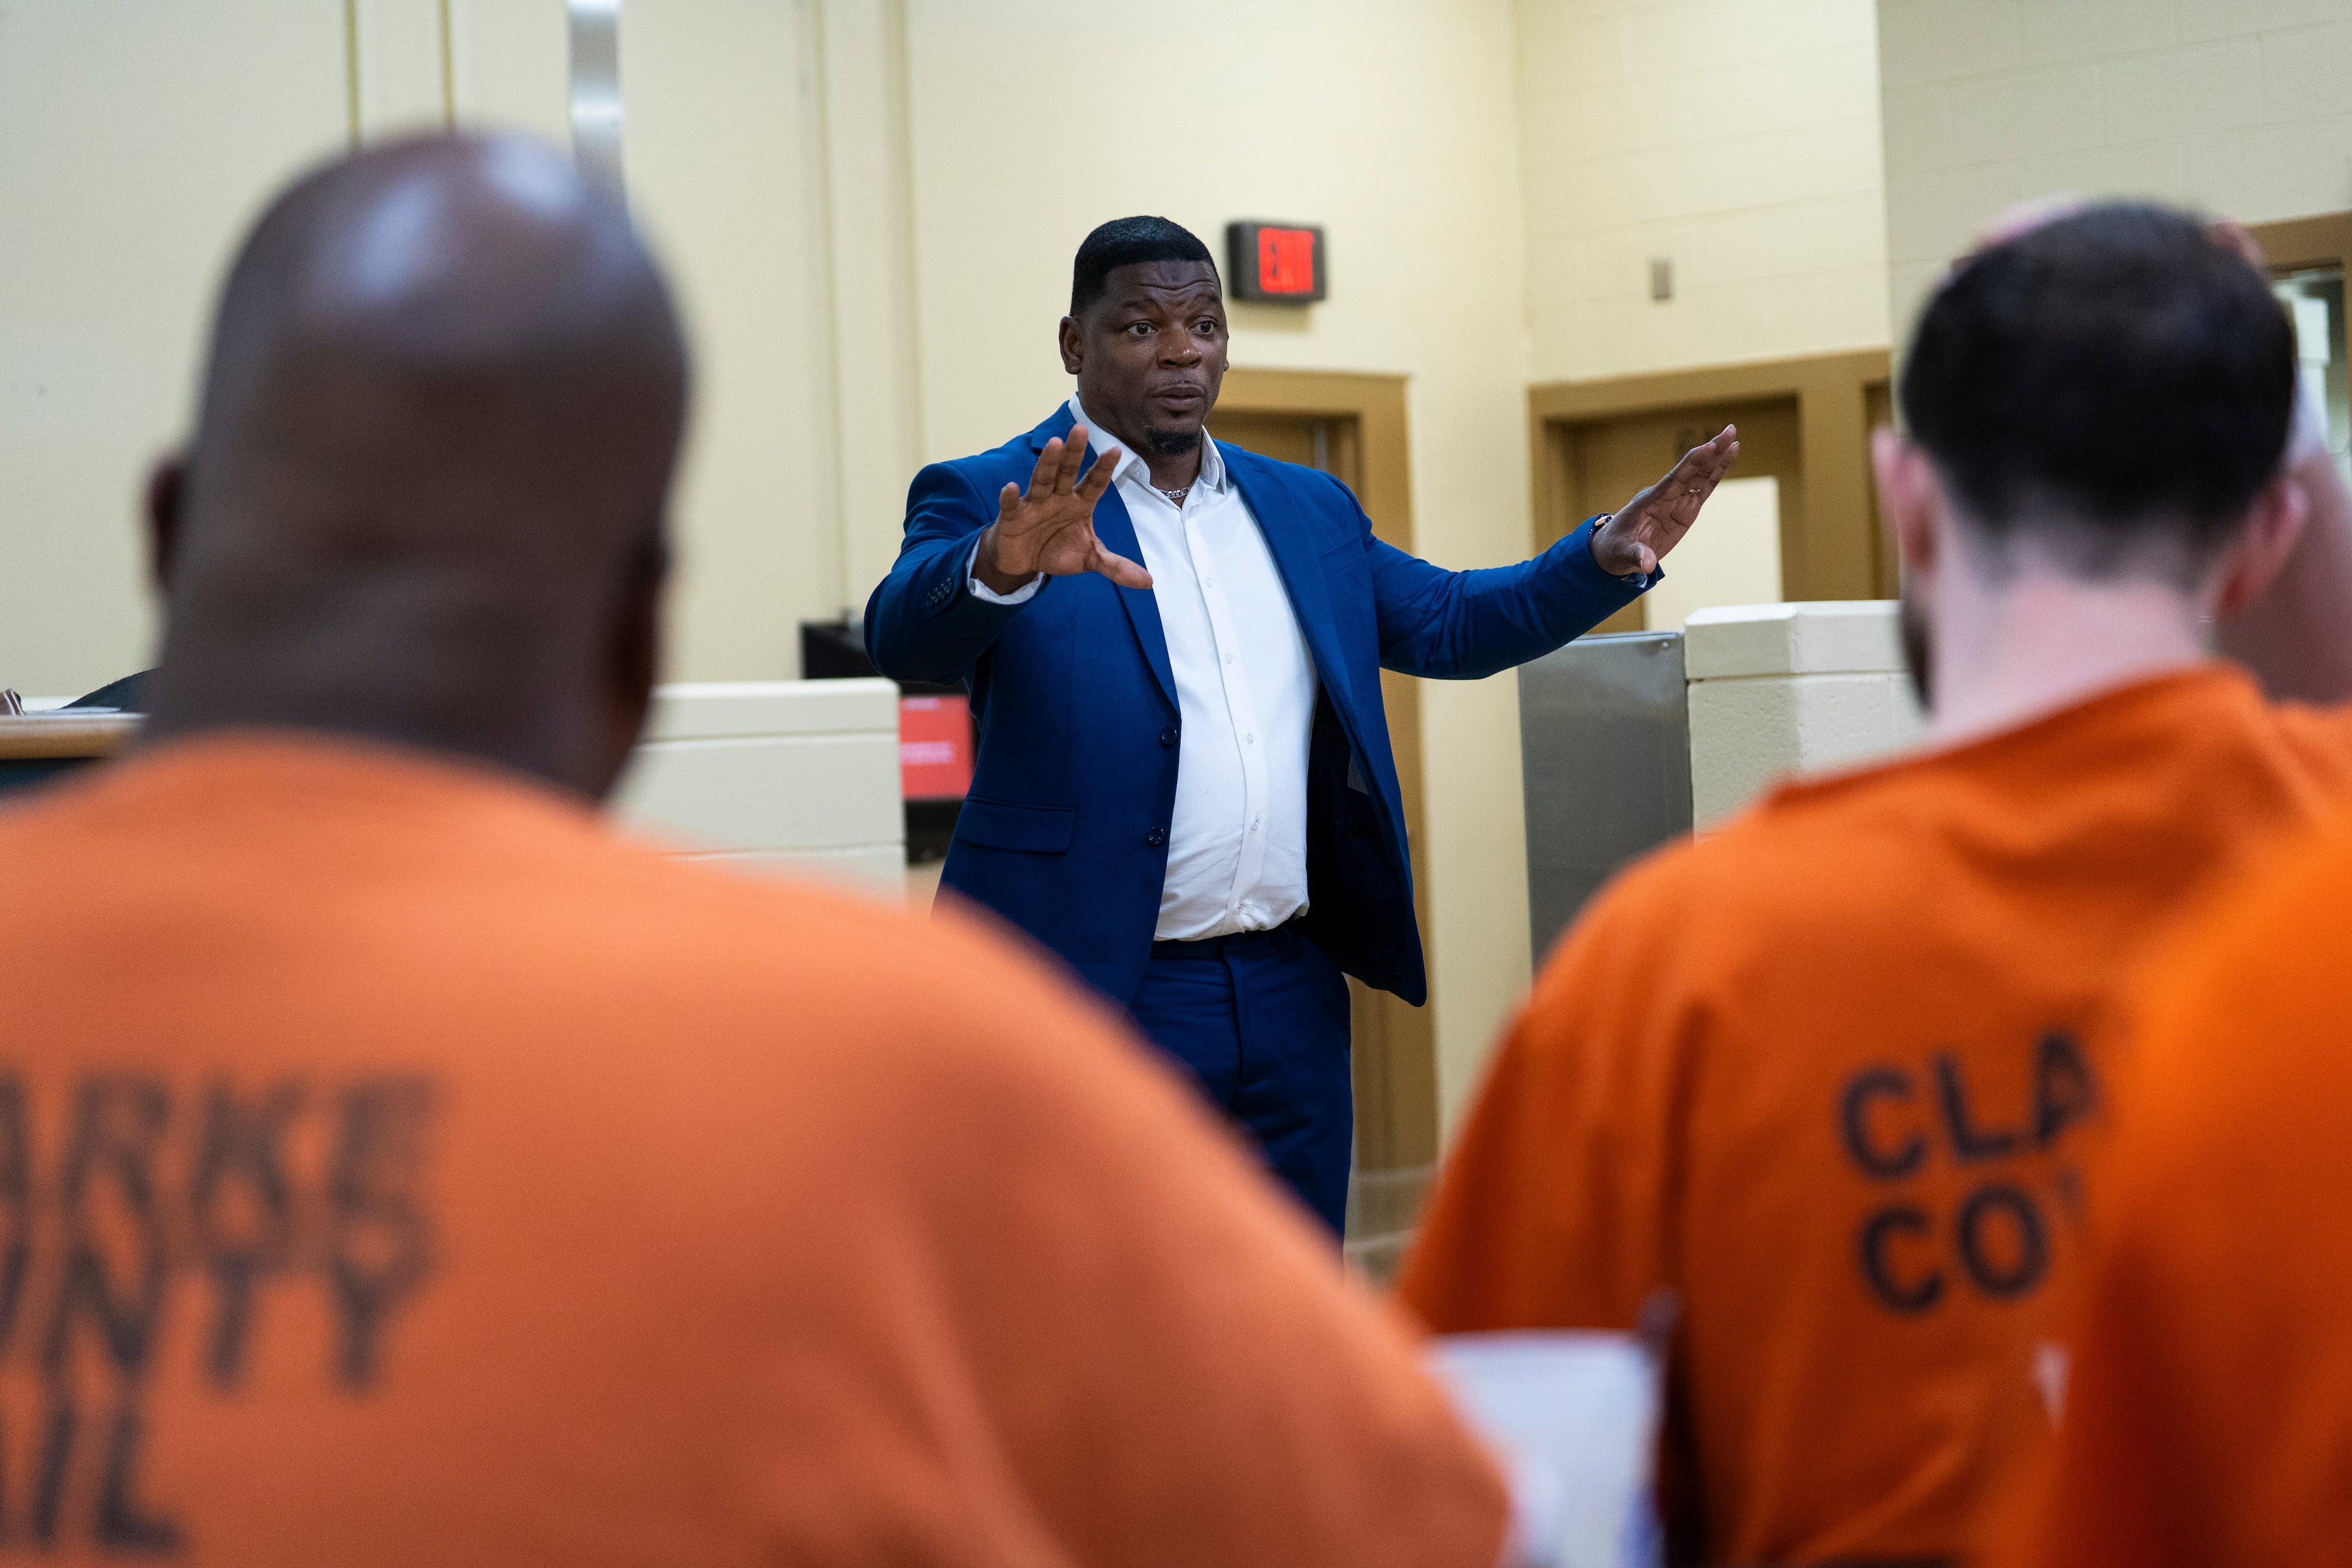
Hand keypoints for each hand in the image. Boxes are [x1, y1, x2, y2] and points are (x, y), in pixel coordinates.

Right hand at [974, 425, 1151, 592]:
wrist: (1024, 562)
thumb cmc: (1058, 549)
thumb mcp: (1090, 558)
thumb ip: (1116, 566)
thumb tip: (1149, 582)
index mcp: (1080, 503)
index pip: (1095, 483)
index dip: (1104, 468)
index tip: (1116, 450)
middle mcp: (1058, 498)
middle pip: (1068, 472)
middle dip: (1074, 453)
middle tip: (1080, 429)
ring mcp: (1035, 504)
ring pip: (1043, 480)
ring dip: (1048, 464)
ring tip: (1055, 444)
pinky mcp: (1013, 517)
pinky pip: (1013, 505)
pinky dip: (1011, 497)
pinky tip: (1011, 487)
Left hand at [1591, 425, 1739, 576]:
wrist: (1616, 551)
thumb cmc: (1616, 548)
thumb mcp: (1623, 553)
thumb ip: (1637, 555)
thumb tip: (1647, 564)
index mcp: (1649, 501)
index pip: (1673, 479)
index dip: (1690, 464)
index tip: (1706, 447)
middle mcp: (1665, 496)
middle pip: (1691, 470)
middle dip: (1710, 451)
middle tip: (1729, 430)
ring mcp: (1677, 501)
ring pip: (1700, 475)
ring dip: (1717, 457)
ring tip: (1733, 438)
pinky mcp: (1686, 510)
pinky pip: (1704, 489)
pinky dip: (1716, 474)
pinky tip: (1728, 457)